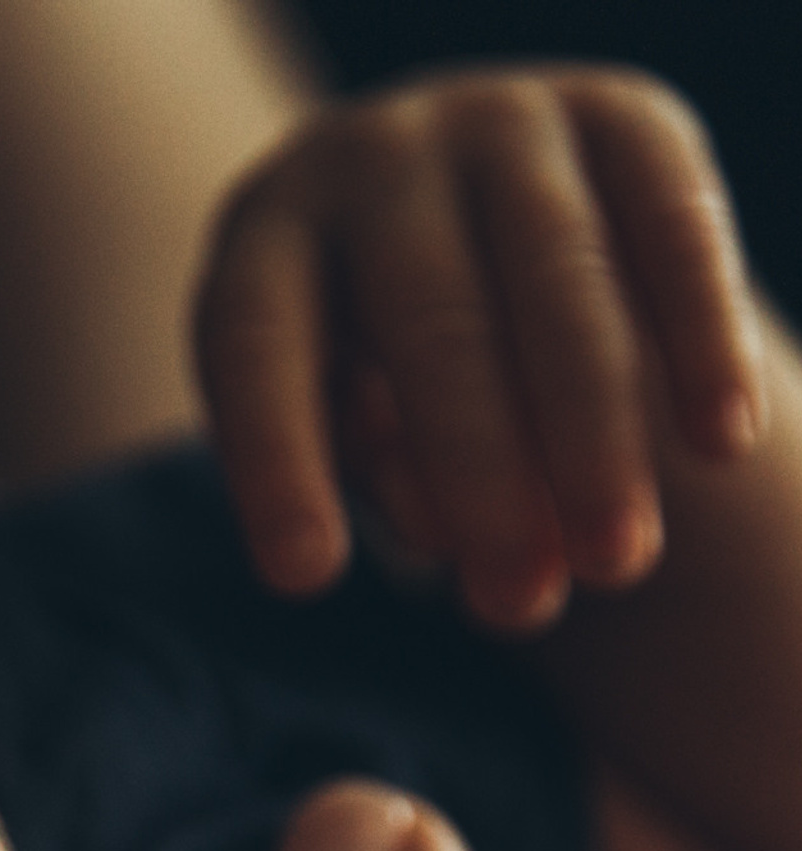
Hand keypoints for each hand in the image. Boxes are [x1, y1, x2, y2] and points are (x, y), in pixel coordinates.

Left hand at [198, 67, 765, 631]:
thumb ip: (369, 463)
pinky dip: (699, 339)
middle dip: (479, 473)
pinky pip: (672, 229)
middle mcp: (379, 160)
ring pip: (559, 280)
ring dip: (591, 430)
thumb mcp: (325, 409)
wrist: (451, 192)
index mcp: (268, 235)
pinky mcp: (621, 117)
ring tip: (614, 562)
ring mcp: (504, 125)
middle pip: (433, 323)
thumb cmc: (357, 350)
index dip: (279, 462)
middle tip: (516, 604)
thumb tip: (449, 528)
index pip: (260, 351)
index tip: (305, 578)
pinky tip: (719, 443)